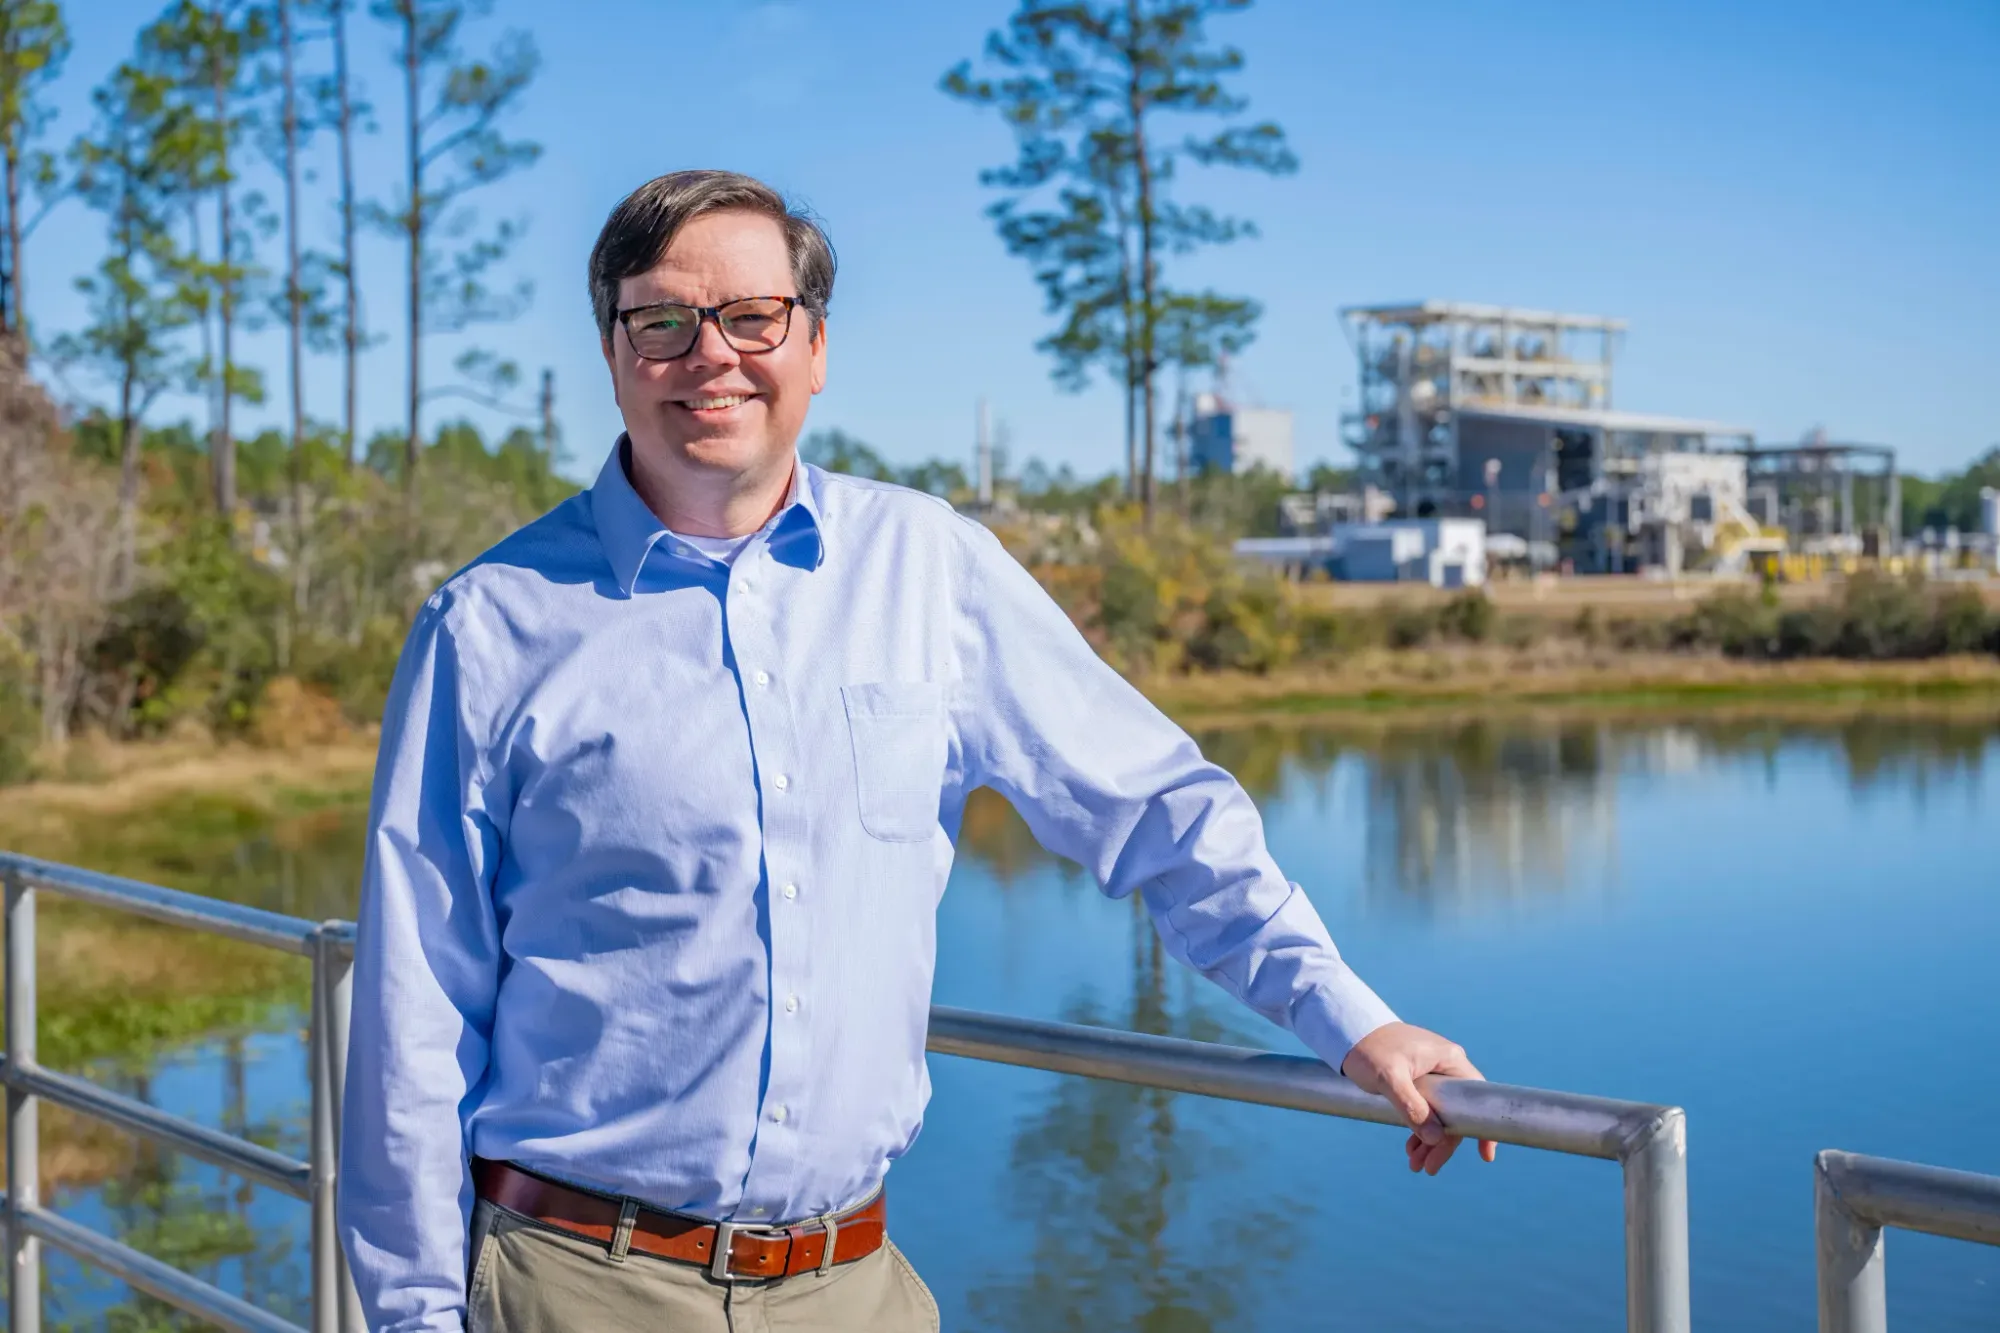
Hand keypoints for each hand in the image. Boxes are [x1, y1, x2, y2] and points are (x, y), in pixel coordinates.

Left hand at [1340, 1021, 1497, 1174]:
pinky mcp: (1419, 1078)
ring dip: (1429, 1140)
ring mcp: (1434, 1072)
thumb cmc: (1369, 1049)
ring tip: (1415, 1164)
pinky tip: (1411, 1147)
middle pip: (1455, 1112)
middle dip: (1443, 1143)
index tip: (1485, 1155)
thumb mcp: (1389, 1078)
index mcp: (1449, 1059)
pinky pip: (1427, 1108)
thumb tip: (1435, 1139)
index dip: (1480, 1129)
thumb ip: (1412, 1107)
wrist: (1349, 1030)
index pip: (1474, 1099)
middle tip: (1428, 1169)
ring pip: (1440, 1114)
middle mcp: (1446, 1065)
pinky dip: (1420, 1128)